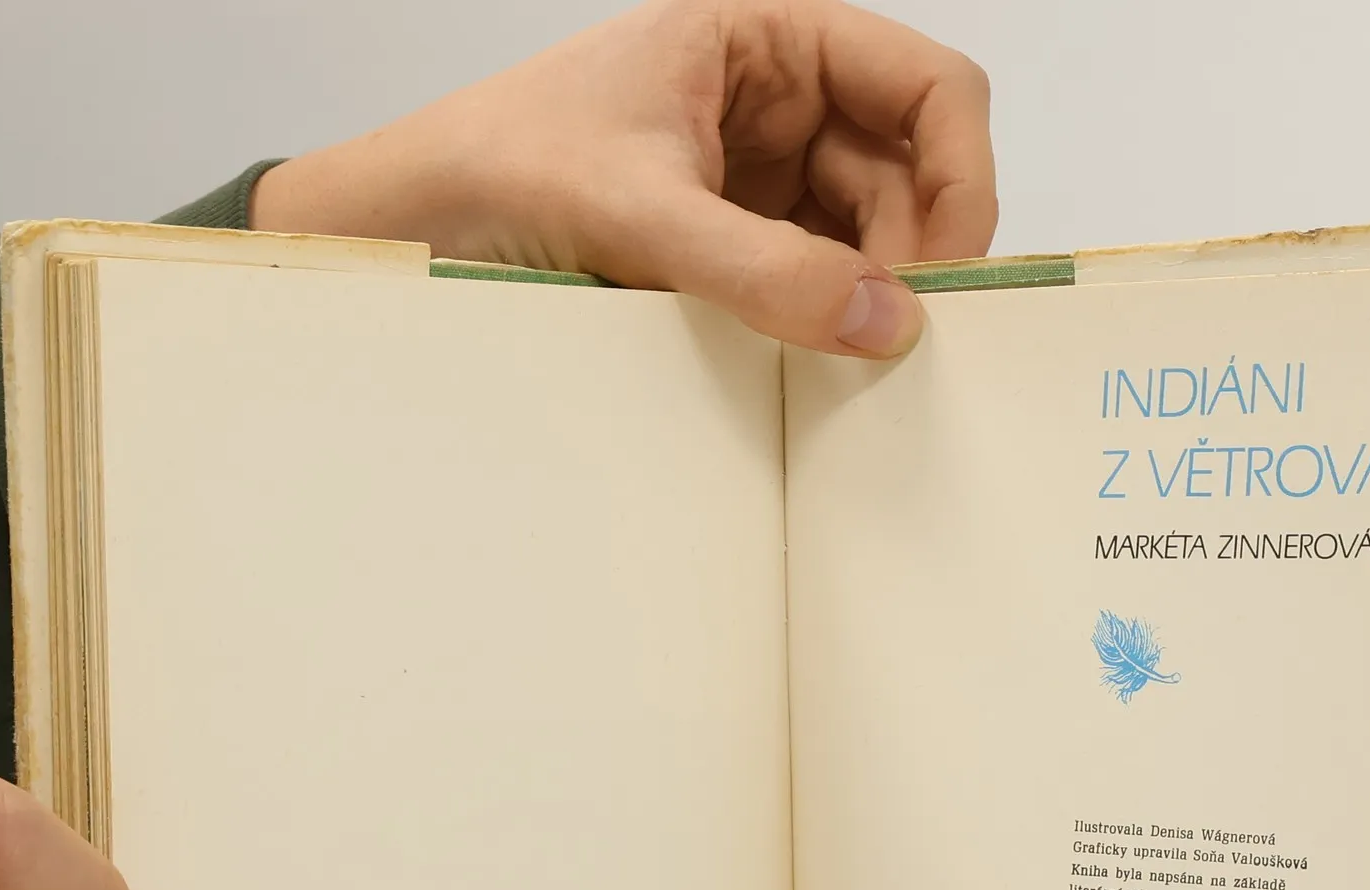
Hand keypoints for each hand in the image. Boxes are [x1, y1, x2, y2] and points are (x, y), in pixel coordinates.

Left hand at [251, 0, 995, 358]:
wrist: (408, 230)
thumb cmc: (499, 169)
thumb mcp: (638, 212)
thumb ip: (763, 269)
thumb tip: (884, 323)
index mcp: (766, 41)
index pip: (924, 86)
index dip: (961, 172)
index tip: (949, 272)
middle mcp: (777, 105)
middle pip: (911, 174)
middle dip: (916, 255)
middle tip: (897, 342)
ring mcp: (759, 184)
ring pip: (870, 240)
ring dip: (872, 300)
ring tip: (851, 364)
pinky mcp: (733, 254)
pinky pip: (814, 286)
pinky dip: (827, 326)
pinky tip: (817, 367)